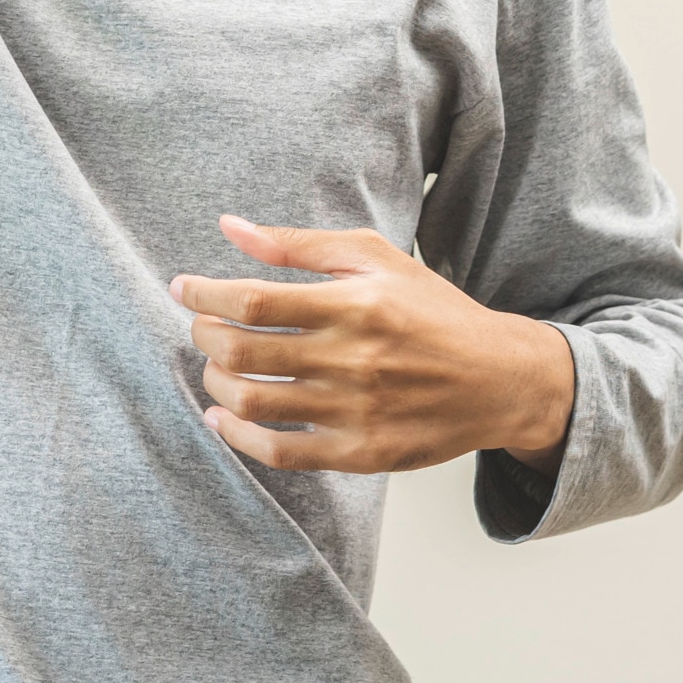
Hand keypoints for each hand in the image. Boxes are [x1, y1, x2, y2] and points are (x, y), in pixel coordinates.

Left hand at [170, 215, 576, 474]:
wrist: (500, 379)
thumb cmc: (432, 311)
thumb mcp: (376, 258)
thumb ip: (299, 245)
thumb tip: (230, 228)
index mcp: (354, 304)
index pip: (253, 300)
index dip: (204, 294)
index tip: (183, 288)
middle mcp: (353, 359)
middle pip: (243, 352)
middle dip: (204, 336)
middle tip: (201, 327)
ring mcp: (356, 411)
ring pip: (253, 403)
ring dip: (216, 384)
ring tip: (215, 368)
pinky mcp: (362, 453)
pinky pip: (281, 453)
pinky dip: (240, 438)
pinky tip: (224, 418)